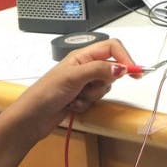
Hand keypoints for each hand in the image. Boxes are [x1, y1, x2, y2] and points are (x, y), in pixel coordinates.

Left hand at [9, 38, 135, 140]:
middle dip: (102, 83)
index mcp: (82, 55)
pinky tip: (71, 106)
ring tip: (75, 98)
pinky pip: (95, 101)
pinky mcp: (80, 98)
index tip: (135, 72)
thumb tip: (122, 67)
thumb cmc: (46, 92)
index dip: (125, 57)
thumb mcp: (74, 77)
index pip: (112, 48)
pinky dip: (86, 105)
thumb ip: (99, 70)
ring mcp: (82, 84)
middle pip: (110, 70)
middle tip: (87, 88)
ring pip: (104, 88)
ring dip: (92, 96)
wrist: (31, 118)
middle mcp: (84, 67)